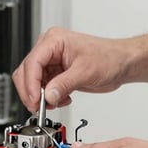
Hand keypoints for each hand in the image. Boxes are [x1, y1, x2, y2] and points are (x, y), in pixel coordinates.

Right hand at [12, 27, 132, 111]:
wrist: (121, 63)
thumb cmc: (109, 57)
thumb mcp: (85, 72)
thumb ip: (64, 84)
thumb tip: (47, 96)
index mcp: (54, 40)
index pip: (32, 62)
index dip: (30, 84)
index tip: (35, 101)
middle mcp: (49, 49)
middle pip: (26, 72)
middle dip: (32, 92)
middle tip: (40, 107)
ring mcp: (51, 61)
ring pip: (32, 82)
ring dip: (40, 97)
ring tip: (55, 102)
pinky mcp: (56, 73)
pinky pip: (42, 88)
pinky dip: (48, 97)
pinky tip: (62, 99)